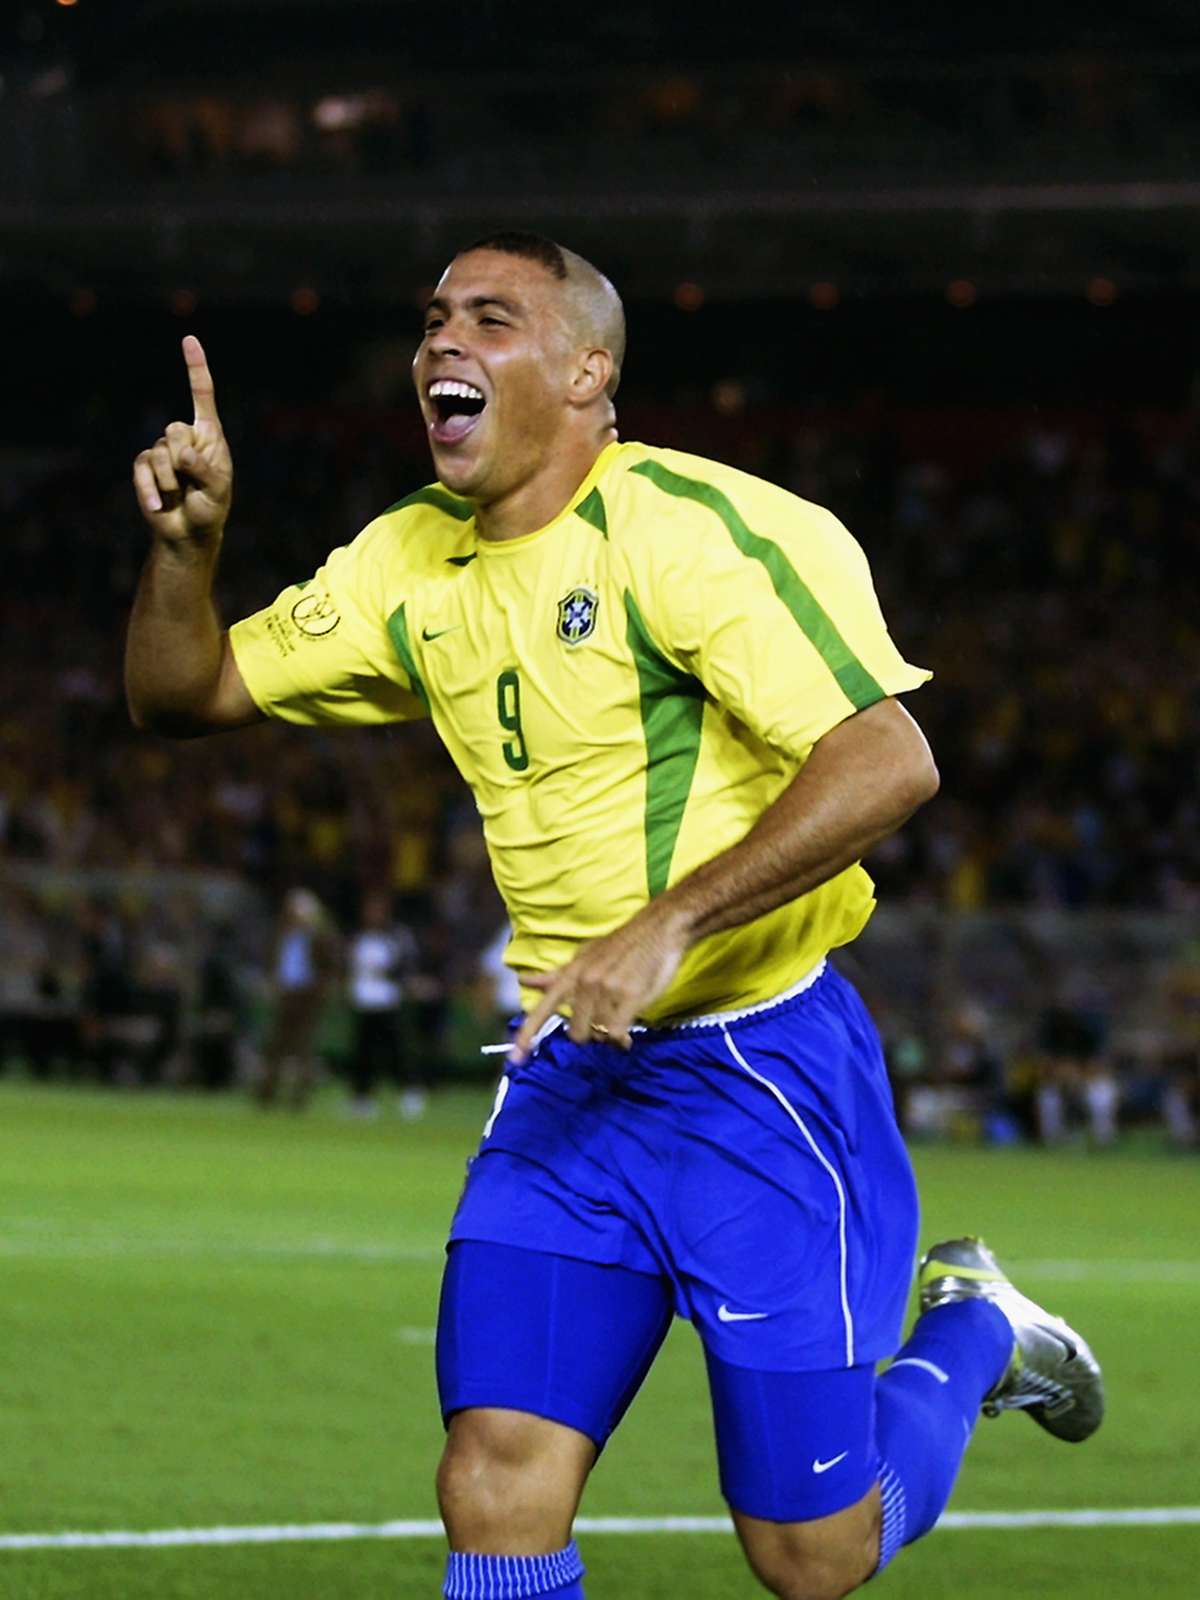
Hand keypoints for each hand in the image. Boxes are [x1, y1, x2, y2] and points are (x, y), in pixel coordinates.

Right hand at [133, 335, 232, 543]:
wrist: (189, 533)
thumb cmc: (211, 508)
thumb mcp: (218, 491)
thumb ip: (205, 470)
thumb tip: (182, 455)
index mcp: (209, 436)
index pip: (202, 395)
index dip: (196, 368)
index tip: (189, 340)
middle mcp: (185, 438)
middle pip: (174, 430)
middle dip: (183, 461)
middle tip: (192, 484)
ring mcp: (163, 452)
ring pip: (159, 453)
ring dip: (170, 481)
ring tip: (180, 496)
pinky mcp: (145, 467)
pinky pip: (142, 469)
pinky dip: (151, 490)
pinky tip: (158, 507)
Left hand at [510, 902, 691, 1062]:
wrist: (657, 929)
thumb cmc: (620, 945)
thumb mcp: (583, 956)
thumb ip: (555, 976)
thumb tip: (524, 980)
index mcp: (570, 975)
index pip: (543, 1008)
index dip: (527, 1035)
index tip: (515, 1059)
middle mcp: (585, 983)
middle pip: (577, 1034)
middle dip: (590, 1035)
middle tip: (603, 1025)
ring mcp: (607, 989)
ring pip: (599, 1034)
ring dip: (609, 1037)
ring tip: (620, 1024)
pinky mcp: (631, 995)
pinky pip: (618, 1033)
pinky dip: (621, 1040)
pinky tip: (627, 1036)